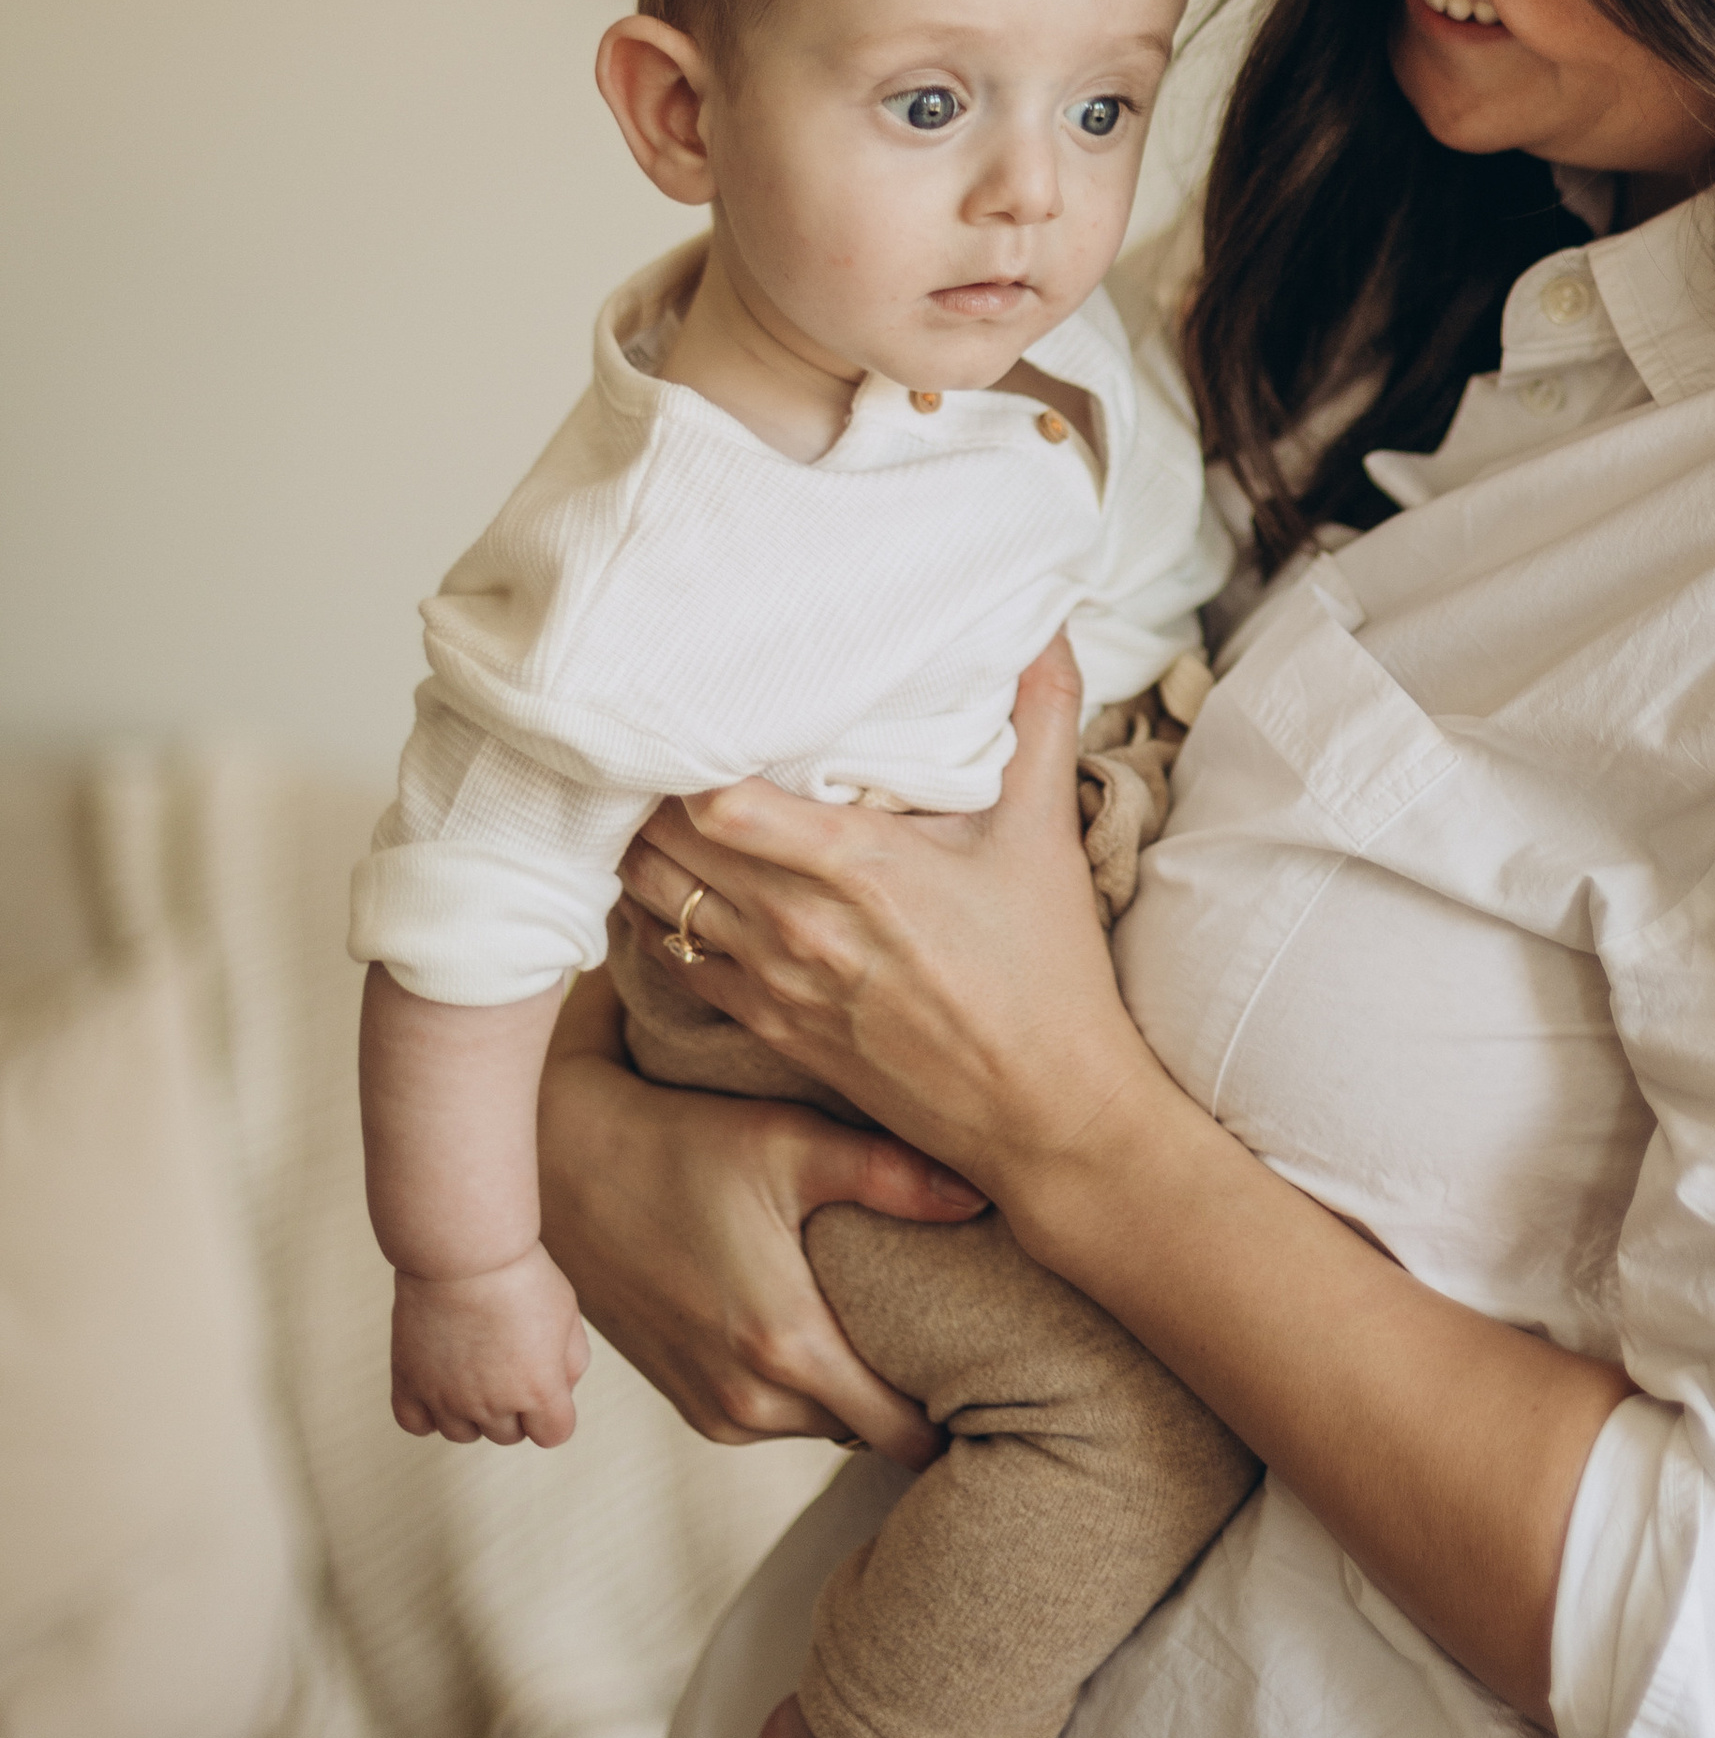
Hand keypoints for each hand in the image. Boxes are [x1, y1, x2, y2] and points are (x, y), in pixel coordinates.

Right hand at [391, 1240, 589, 1445]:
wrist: (464, 1250)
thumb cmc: (520, 1275)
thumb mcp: (568, 1314)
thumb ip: (572, 1361)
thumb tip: (560, 1389)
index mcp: (538, 1390)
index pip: (553, 1434)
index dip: (553, 1411)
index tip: (545, 1382)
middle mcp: (491, 1404)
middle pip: (508, 1435)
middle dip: (515, 1406)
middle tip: (508, 1358)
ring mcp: (446, 1398)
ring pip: (463, 1434)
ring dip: (472, 1411)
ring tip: (474, 1365)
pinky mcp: (409, 1383)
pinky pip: (416, 1424)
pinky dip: (427, 1413)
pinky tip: (438, 1383)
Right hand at [536, 971, 975, 1464]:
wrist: (568, 1166)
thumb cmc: (684, 1144)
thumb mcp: (792, 1144)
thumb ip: (892, 1177)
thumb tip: (982, 1195)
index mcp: (787, 1347)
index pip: (904, 1434)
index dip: (956, 1414)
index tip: (995, 1381)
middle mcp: (750, 1400)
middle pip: (868, 1433)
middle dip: (914, 1401)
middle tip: (962, 1351)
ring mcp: (712, 1410)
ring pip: (821, 1426)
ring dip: (853, 1393)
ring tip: (894, 1331)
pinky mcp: (687, 1402)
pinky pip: (774, 1418)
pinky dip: (803, 1389)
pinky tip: (822, 1329)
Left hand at [615, 639, 1166, 1205]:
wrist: (1044, 1114)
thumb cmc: (1047, 970)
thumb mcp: (1047, 832)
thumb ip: (1042, 715)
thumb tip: (1046, 623)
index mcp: (855, 866)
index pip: (714, 798)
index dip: (686, 746)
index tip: (693, 700)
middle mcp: (795, 925)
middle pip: (662, 839)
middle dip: (651, 783)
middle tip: (657, 731)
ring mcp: (773, 983)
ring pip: (652, 897)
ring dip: (644, 846)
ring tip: (652, 796)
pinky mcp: (767, 1026)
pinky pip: (671, 959)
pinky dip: (658, 912)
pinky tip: (676, 877)